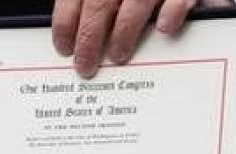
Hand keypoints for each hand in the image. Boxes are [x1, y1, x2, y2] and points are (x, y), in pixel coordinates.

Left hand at [52, 0, 232, 76]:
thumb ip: (94, 5)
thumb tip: (74, 33)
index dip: (65, 24)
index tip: (64, 49)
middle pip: (99, 5)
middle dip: (88, 39)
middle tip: (85, 66)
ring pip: (135, 4)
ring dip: (123, 33)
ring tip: (117, 56)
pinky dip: (171, 13)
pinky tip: (164, 29)